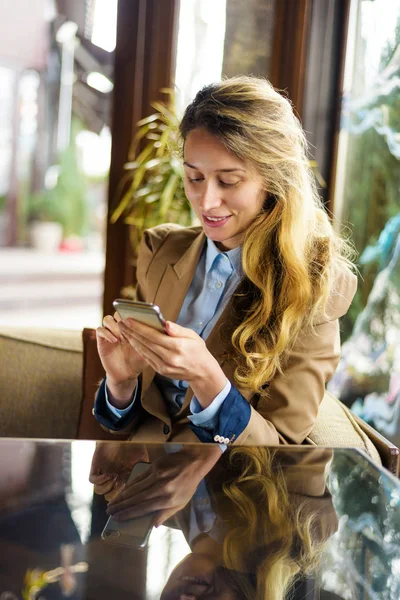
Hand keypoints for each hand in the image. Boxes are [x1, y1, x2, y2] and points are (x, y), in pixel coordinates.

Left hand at [89, 442, 148, 501]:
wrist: (122, 435)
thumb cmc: (133, 446)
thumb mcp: (142, 459)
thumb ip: (144, 471)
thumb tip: (147, 483)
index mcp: (124, 480)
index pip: (120, 497)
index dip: (123, 497)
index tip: (126, 491)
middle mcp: (113, 479)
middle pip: (109, 497)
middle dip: (114, 494)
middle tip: (119, 485)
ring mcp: (103, 474)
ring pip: (99, 491)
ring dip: (106, 488)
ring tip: (113, 479)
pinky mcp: (96, 467)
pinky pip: (92, 480)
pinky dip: (99, 480)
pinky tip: (107, 474)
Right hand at [96, 312, 148, 403]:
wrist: (127, 375)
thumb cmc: (139, 361)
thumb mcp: (150, 349)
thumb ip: (154, 338)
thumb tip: (165, 326)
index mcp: (132, 326)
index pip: (130, 311)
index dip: (133, 312)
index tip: (138, 318)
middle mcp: (120, 327)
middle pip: (118, 312)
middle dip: (123, 318)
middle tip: (129, 327)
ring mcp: (110, 333)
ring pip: (107, 319)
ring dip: (114, 326)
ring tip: (122, 337)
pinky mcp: (102, 341)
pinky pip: (100, 330)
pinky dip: (107, 333)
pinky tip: (115, 341)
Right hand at [106, 445, 220, 525]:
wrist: (194, 461)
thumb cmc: (188, 484)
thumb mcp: (182, 503)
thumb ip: (167, 514)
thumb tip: (153, 525)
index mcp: (168, 499)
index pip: (144, 509)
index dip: (129, 514)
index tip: (117, 518)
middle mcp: (161, 488)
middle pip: (136, 499)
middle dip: (121, 506)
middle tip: (109, 512)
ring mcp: (157, 476)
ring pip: (135, 488)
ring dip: (122, 496)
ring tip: (112, 503)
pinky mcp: (154, 466)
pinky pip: (138, 477)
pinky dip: (129, 485)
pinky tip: (122, 490)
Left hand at [118, 319, 227, 406]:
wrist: (202, 372)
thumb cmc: (197, 350)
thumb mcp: (193, 336)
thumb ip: (177, 329)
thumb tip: (165, 322)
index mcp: (178, 347)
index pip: (154, 336)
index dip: (140, 327)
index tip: (128, 319)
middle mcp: (170, 358)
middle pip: (146, 343)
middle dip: (132, 331)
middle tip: (121, 322)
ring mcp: (164, 366)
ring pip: (144, 351)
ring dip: (132, 340)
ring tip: (123, 330)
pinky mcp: (161, 371)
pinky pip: (146, 358)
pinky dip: (138, 348)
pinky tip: (132, 340)